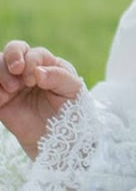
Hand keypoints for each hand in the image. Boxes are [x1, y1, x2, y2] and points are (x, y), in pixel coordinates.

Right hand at [0, 41, 81, 158]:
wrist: (59, 140)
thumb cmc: (71, 111)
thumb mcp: (73, 91)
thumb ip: (59, 77)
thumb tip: (38, 72)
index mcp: (47, 64)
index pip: (34, 54)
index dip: (30, 62)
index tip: (33, 80)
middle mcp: (28, 70)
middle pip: (13, 50)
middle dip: (11, 57)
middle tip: (16, 71)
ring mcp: (13, 84)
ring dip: (0, 72)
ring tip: (10, 90)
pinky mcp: (1, 101)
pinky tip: (2, 99)